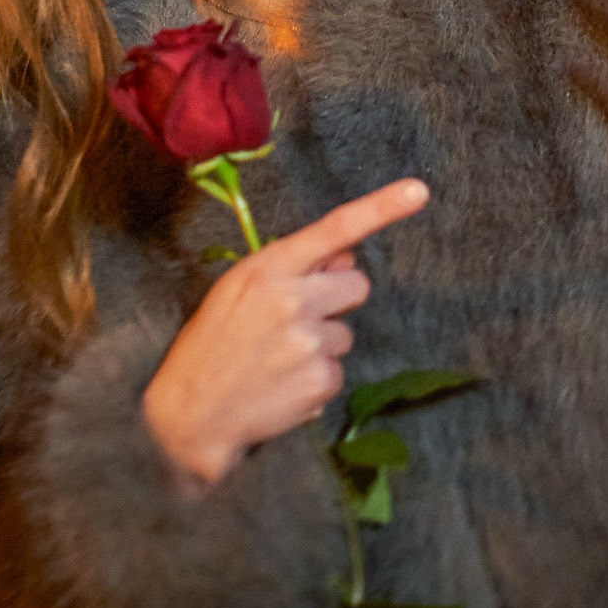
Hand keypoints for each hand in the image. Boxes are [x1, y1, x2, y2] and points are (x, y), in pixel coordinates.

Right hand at [142, 177, 428, 491]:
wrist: (190, 416)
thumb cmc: (210, 346)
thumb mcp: (236, 291)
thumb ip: (291, 270)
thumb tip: (343, 259)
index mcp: (268, 269)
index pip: (333, 229)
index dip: (380, 208)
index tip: (417, 191)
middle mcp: (293, 300)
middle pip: (356, 285)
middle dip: (338, 300)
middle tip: (298, 321)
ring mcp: (309, 342)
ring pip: (345, 334)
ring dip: (321, 345)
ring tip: (276, 361)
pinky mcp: (321, 380)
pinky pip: (337, 371)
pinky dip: (315, 380)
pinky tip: (281, 386)